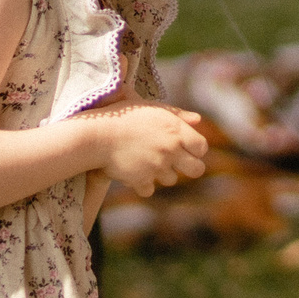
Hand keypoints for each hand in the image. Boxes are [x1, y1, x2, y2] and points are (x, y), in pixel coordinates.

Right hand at [90, 103, 206, 196]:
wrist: (96, 134)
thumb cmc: (124, 116)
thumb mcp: (152, 108)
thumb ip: (177, 115)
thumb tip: (198, 120)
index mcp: (176, 130)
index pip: (202, 147)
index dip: (195, 149)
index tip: (186, 147)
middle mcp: (170, 149)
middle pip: (197, 169)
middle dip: (189, 167)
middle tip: (177, 163)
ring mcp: (157, 166)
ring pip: (171, 179)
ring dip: (162, 173)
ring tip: (146, 160)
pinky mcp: (142, 180)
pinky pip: (150, 189)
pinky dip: (142, 184)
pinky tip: (133, 171)